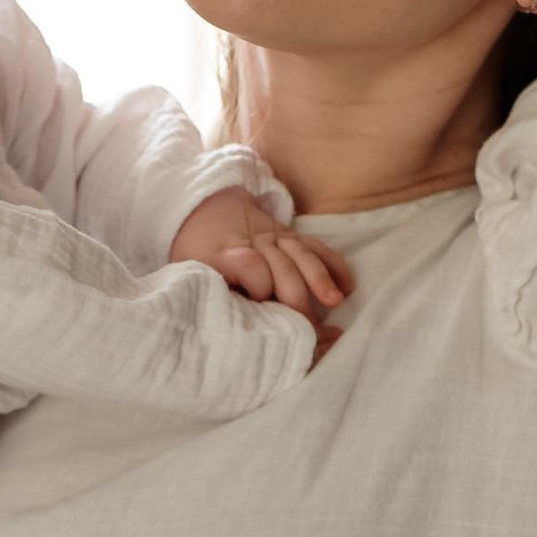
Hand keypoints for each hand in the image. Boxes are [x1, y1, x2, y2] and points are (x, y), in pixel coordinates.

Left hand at [169, 189, 348, 321]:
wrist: (202, 209)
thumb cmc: (195, 251)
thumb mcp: (189, 269)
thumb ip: (209, 287)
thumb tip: (226, 318)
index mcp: (224, 253)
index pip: (247, 263)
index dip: (258, 281)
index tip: (263, 299)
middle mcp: (254, 242)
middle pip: (281, 265)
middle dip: (296, 296)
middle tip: (306, 327)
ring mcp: (275, 237)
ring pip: (301, 255)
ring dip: (320, 278)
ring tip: (335, 301)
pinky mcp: (290, 236)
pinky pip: (316, 248)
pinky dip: (333, 265)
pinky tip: (347, 286)